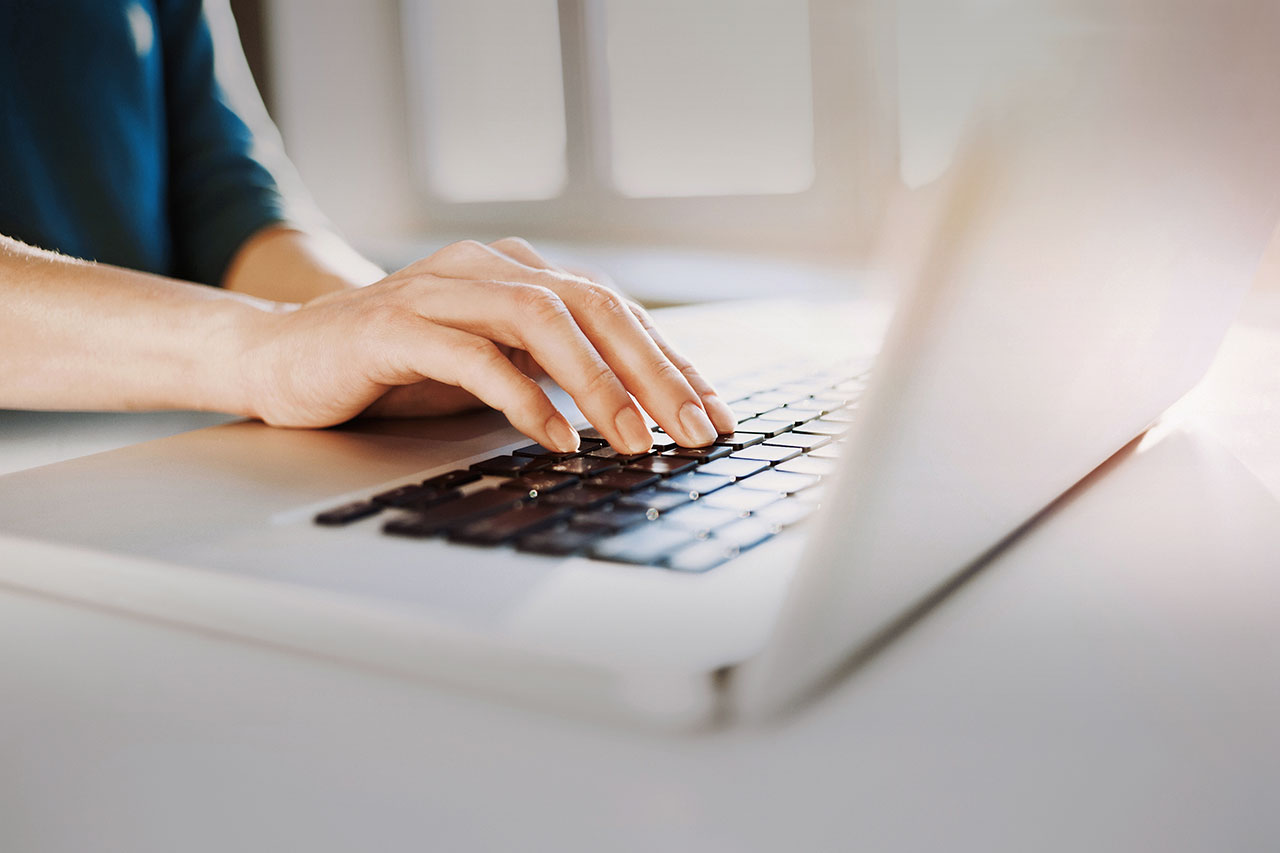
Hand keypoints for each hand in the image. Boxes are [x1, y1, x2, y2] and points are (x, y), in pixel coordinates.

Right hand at [240, 238, 737, 451]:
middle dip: (655, 372)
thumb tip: (637, 413)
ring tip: (636, 439)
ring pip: (542, 321)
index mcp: (518, 272)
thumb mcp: (491, 366)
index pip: (615, 311)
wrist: (284, 355)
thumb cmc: (396, 368)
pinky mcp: (394, 326)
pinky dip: (522, 397)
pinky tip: (556, 438)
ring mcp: (439, 290)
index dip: (671, 362)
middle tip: (694, 431)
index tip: (714, 414)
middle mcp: (486, 267)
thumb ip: (549, 372)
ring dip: (599, 383)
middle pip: (594, 306)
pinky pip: (473, 356)